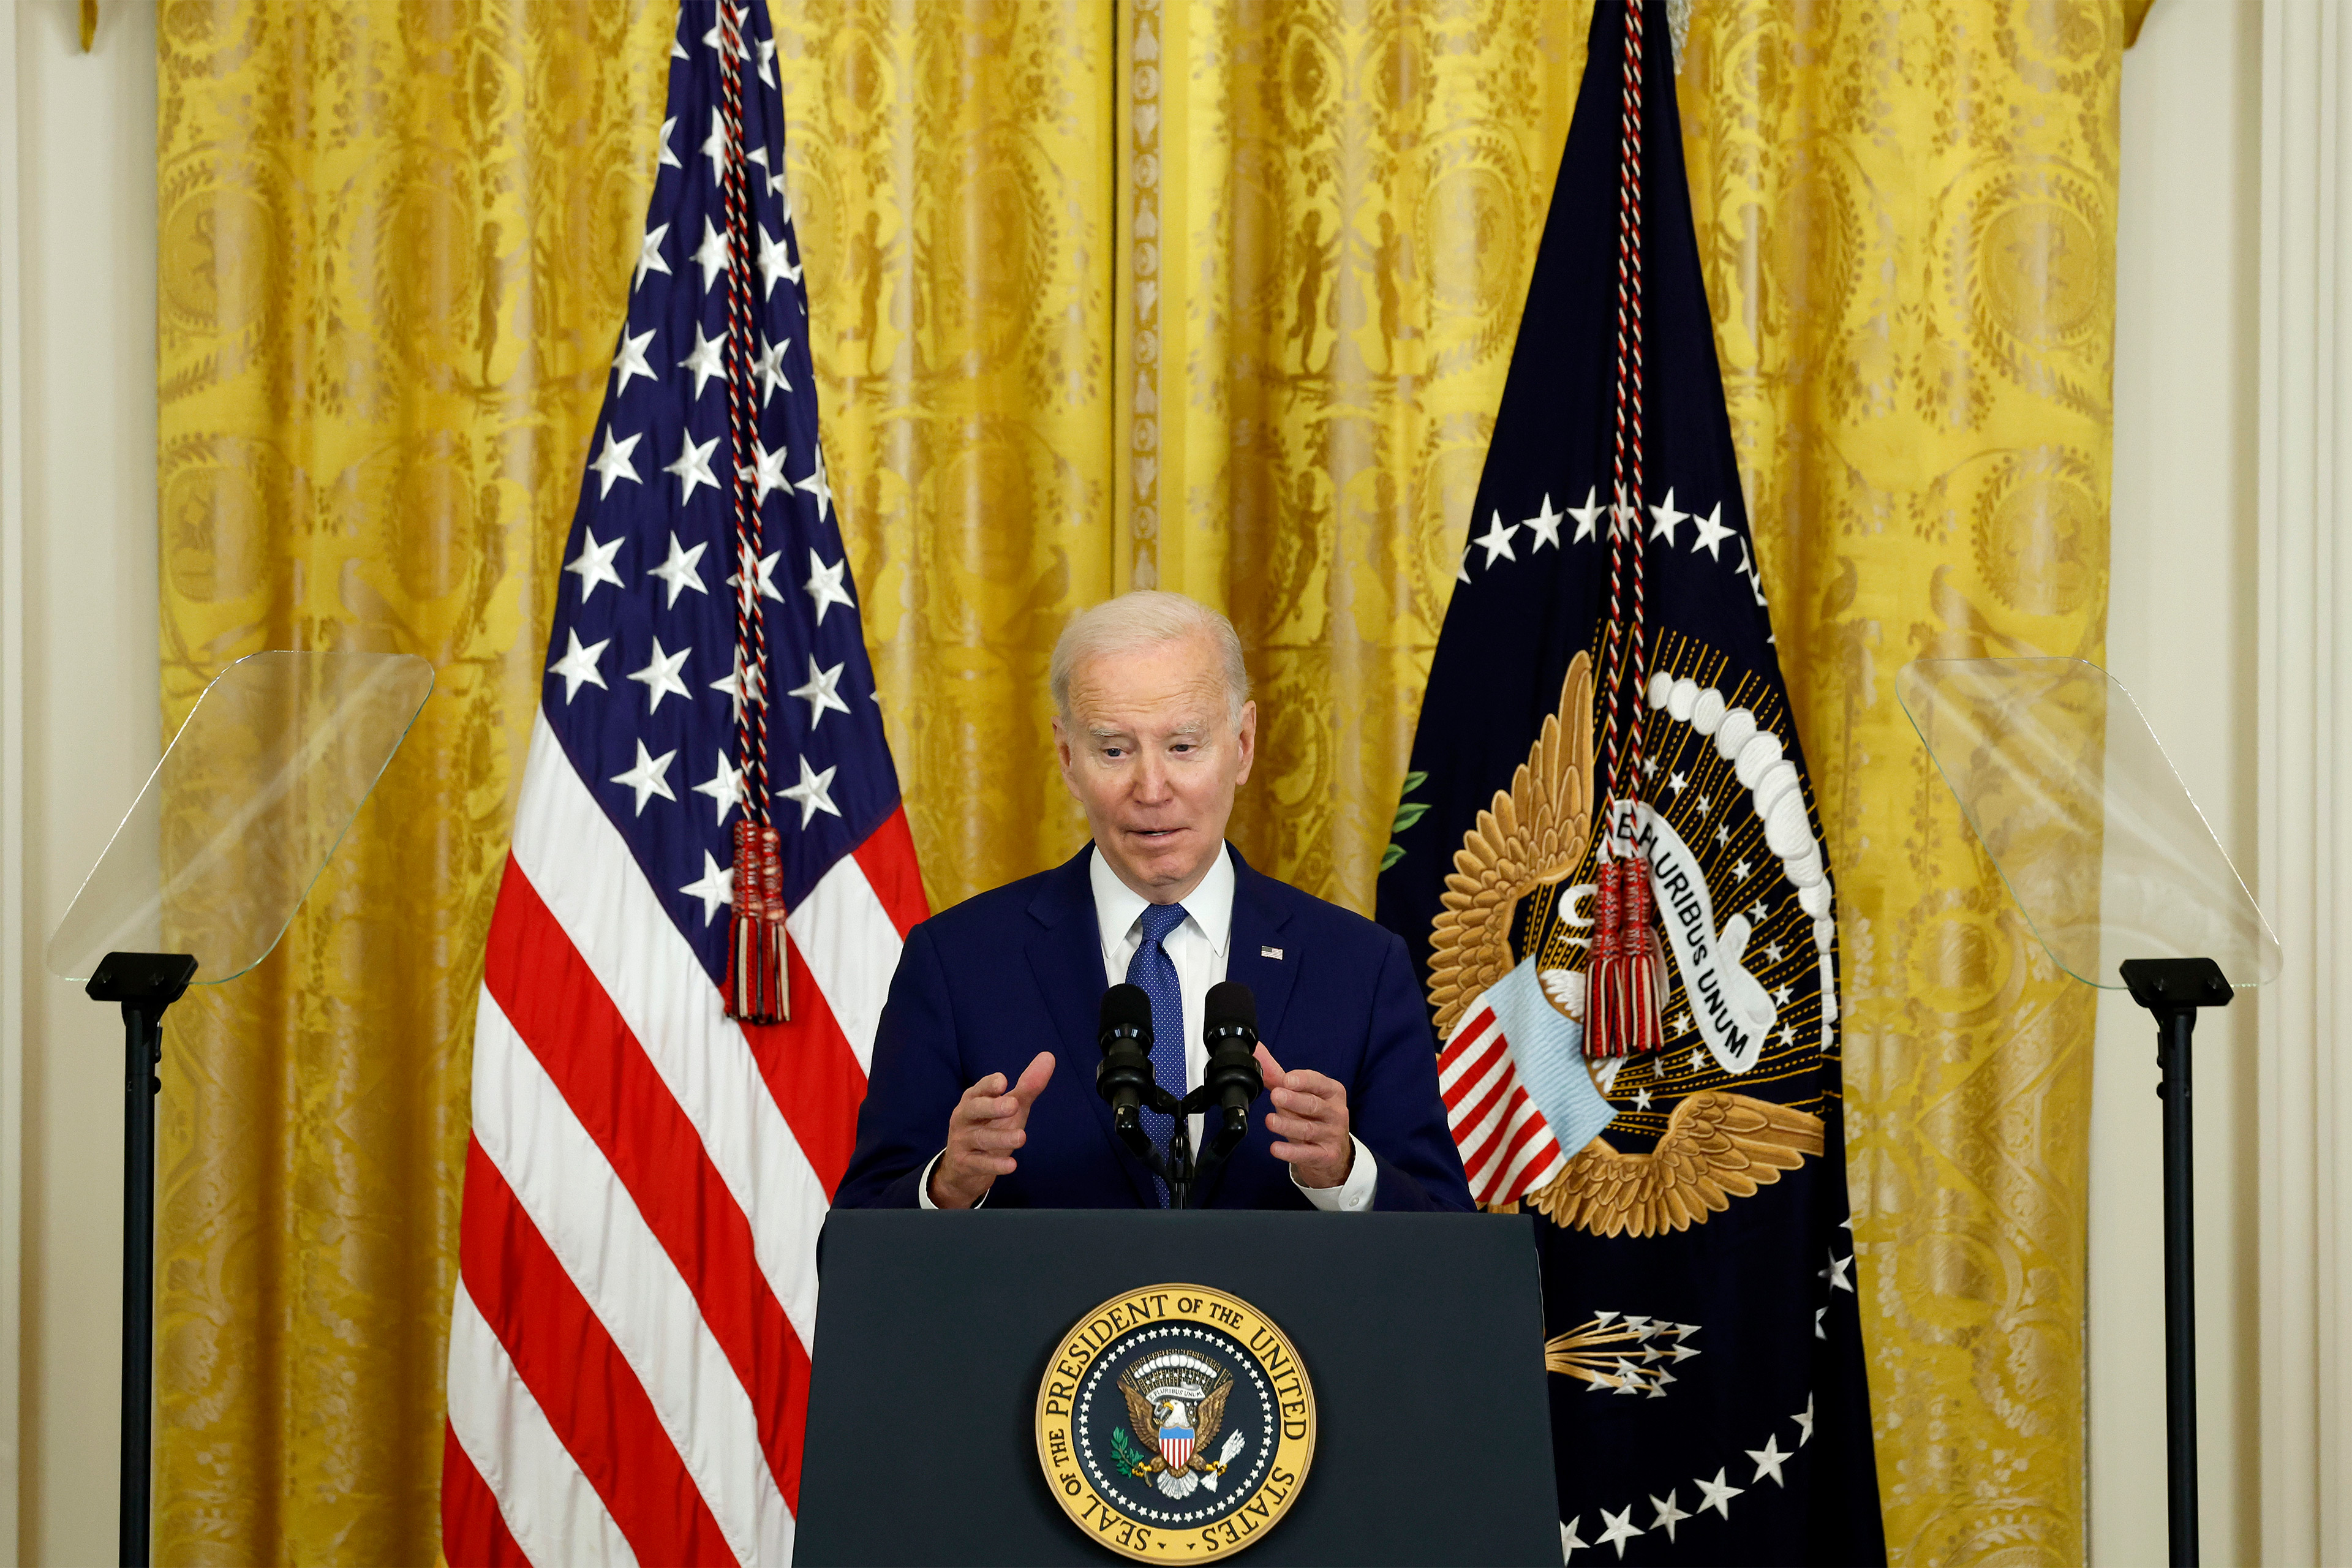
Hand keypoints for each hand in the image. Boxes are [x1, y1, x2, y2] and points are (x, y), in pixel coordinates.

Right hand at [929, 1052, 1054, 1208]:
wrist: (963, 1169)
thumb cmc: (990, 1128)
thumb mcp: (1010, 1108)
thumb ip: (1027, 1086)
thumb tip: (1049, 1057)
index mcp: (974, 1099)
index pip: (979, 1089)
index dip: (989, 1085)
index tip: (1003, 1081)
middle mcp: (964, 1117)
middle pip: (974, 1109)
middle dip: (992, 1106)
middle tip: (1013, 1105)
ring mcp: (962, 1141)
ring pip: (981, 1138)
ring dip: (1001, 1138)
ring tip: (1022, 1137)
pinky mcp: (965, 1164)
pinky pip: (979, 1164)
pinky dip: (995, 1164)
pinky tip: (1012, 1165)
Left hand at [1255, 1044, 1353, 1189]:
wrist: (1333, 1154)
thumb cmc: (1314, 1117)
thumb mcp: (1301, 1096)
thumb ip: (1279, 1077)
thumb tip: (1256, 1053)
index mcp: (1332, 1092)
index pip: (1319, 1083)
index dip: (1303, 1080)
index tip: (1286, 1079)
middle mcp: (1336, 1112)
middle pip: (1313, 1105)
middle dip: (1294, 1100)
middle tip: (1276, 1096)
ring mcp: (1332, 1135)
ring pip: (1308, 1129)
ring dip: (1288, 1125)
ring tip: (1270, 1121)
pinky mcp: (1326, 1156)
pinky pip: (1306, 1154)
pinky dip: (1290, 1151)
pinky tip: (1275, 1148)